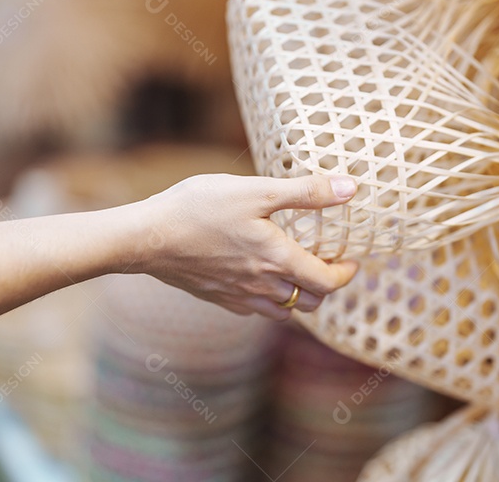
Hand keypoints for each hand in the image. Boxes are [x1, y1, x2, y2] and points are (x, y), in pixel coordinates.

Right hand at [136, 174, 359, 319]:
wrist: (146, 237)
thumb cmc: (198, 208)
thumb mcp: (255, 190)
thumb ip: (305, 191)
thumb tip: (350, 188)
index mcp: (277, 260)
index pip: (327, 282)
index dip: (345, 274)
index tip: (352, 261)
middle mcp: (262, 286)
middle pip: (310, 302)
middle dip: (325, 286)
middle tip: (326, 262)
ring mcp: (238, 296)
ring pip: (283, 311)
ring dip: (298, 296)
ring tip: (296, 270)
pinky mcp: (217, 298)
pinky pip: (254, 310)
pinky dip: (268, 300)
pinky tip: (259, 277)